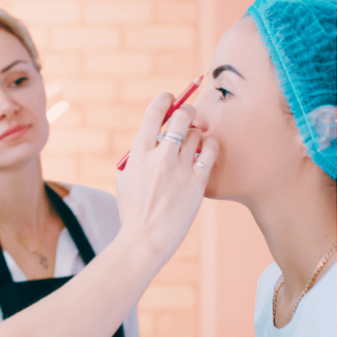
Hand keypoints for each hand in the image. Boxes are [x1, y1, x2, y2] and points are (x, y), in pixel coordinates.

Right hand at [115, 93, 218, 262]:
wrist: (145, 238)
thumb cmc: (133, 210)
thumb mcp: (126, 177)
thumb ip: (139, 155)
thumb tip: (156, 134)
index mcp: (138, 154)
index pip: (153, 114)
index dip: (164, 100)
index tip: (169, 98)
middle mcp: (159, 157)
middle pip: (181, 117)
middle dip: (187, 111)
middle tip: (189, 116)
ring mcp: (179, 169)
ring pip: (197, 134)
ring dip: (197, 134)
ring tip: (194, 144)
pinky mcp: (196, 182)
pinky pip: (210, 151)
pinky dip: (210, 146)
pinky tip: (206, 151)